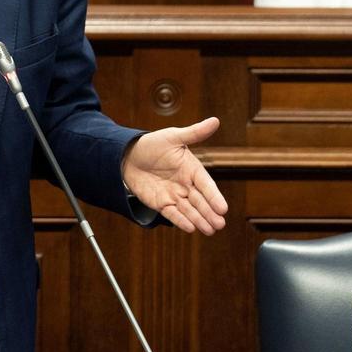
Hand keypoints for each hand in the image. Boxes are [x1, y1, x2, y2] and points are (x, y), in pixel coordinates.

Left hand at [121, 117, 227, 235]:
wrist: (128, 155)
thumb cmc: (153, 144)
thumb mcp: (173, 136)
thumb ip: (194, 133)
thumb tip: (215, 120)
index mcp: (192, 169)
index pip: (206, 184)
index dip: (214, 196)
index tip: (223, 208)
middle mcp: (186, 184)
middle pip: (200, 201)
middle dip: (210, 213)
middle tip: (220, 224)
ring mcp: (174, 195)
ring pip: (189, 210)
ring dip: (199, 220)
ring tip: (210, 230)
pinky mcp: (161, 203)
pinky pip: (172, 214)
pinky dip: (181, 221)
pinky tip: (191, 228)